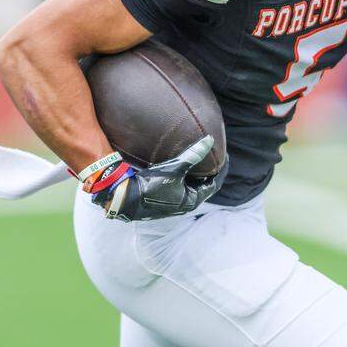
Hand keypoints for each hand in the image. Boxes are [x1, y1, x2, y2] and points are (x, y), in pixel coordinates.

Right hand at [88, 136, 220, 221]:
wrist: (123, 198)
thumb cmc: (150, 185)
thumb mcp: (174, 168)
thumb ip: (193, 155)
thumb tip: (210, 141)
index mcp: (191, 200)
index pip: (213, 184)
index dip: (220, 169)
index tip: (224, 156)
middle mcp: (183, 205)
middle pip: (202, 186)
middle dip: (207, 172)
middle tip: (211, 156)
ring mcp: (171, 204)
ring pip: (189, 187)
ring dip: (193, 175)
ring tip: (196, 160)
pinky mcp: (160, 201)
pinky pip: (177, 187)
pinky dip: (182, 178)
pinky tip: (177, 168)